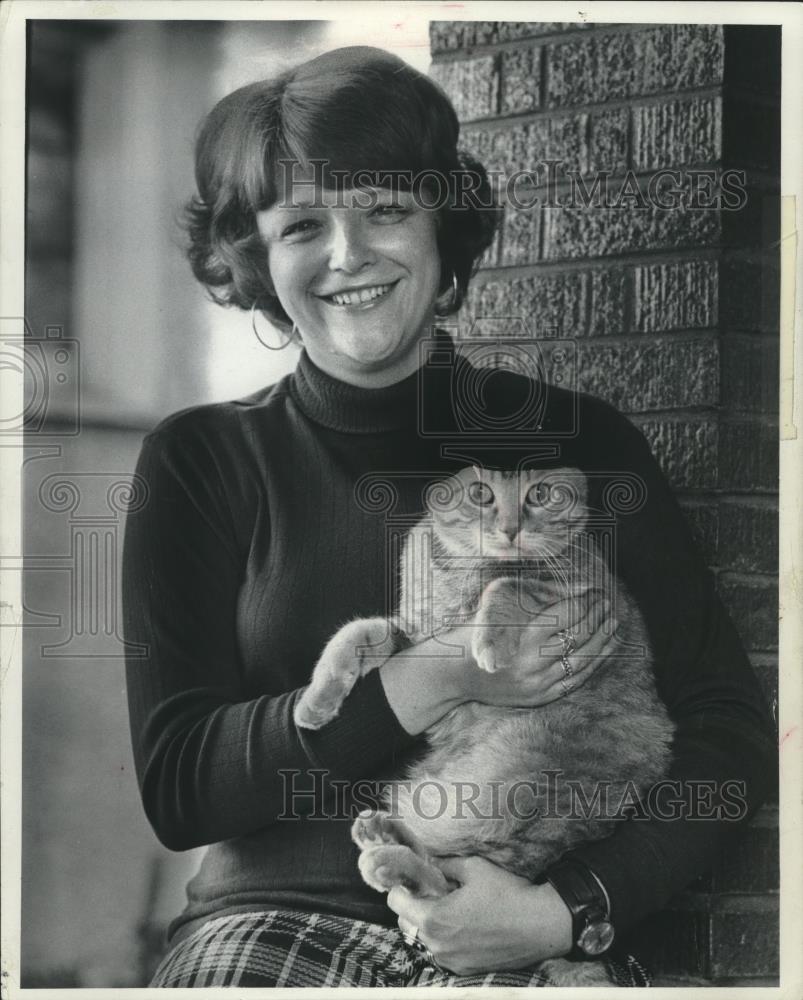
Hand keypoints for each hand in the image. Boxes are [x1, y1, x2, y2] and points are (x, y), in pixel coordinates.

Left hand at [387, 856, 571, 974]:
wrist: (540, 925)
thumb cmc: (507, 893)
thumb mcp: (473, 867)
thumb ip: (445, 864)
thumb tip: (429, 860)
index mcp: (434, 918)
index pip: (396, 903)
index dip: (402, 887)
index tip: (414, 879)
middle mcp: (437, 945)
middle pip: (406, 923)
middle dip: (414, 905)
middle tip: (433, 890)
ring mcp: (451, 961)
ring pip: (425, 939)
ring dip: (430, 923)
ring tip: (451, 907)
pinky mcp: (465, 969)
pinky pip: (443, 952)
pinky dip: (446, 938)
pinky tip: (465, 924)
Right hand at [456, 593, 616, 707]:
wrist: (456, 673)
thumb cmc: (478, 634)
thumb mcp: (499, 608)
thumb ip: (536, 599)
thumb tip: (576, 589)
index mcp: (524, 637)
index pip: (566, 616)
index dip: (585, 602)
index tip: (596, 592)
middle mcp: (534, 663)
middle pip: (578, 637)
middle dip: (597, 618)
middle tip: (608, 604)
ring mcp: (538, 684)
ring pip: (583, 661)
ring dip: (602, 641)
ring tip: (613, 625)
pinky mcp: (540, 697)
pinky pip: (576, 681)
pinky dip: (593, 665)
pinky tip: (603, 651)